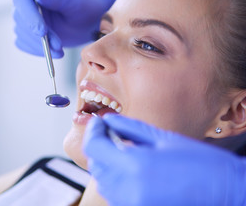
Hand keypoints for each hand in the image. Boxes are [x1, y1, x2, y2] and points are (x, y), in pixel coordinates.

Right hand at [13, 0, 119, 57]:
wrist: (86, 22)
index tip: (42, 31)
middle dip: (38, 36)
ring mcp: (24, 18)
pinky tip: (54, 51)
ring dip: (40, 45)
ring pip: (22, 34)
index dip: (29, 16)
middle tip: (58, 45)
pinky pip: (25, 44)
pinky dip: (38, 51)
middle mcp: (26, 1)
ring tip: (60, 50)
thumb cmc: (81, 5)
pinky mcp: (26, 33)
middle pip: (21, 19)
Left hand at [83, 114, 245, 205]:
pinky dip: (116, 180)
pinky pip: (115, 194)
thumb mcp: (162, 138)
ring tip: (124, 150)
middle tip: (111, 132)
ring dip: (107, 163)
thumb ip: (129, 127)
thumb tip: (108, 120)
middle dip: (99, 146)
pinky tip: (132, 169)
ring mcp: (131, 204)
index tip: (98, 122)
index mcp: (134, 166)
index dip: (93, 131)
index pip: (93, 147)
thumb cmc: (199, 163)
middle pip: (95, 164)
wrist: (225, 192)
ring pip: (103, 181)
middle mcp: (128, 189)